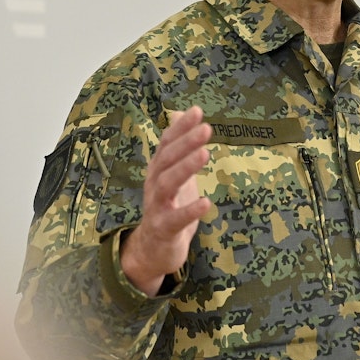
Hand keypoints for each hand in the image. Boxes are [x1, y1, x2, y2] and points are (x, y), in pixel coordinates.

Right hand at [120, 107, 212, 295]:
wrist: (153, 248)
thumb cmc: (168, 205)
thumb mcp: (174, 172)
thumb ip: (179, 144)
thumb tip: (182, 112)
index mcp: (159, 169)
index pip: (167, 143)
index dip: (181, 128)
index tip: (197, 111)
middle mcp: (154, 184)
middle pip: (167, 160)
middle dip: (185, 143)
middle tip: (206, 128)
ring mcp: (157, 206)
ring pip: (167, 184)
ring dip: (185, 168)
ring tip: (204, 154)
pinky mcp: (163, 229)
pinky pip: (175, 219)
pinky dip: (189, 211)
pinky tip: (206, 202)